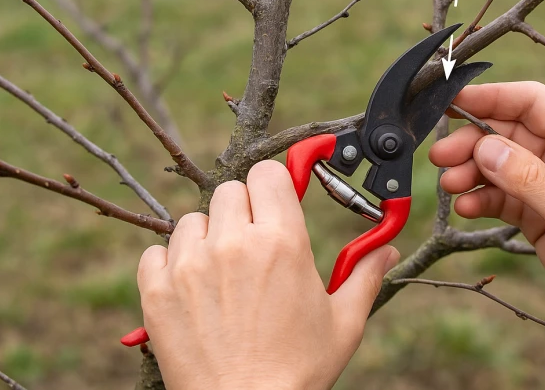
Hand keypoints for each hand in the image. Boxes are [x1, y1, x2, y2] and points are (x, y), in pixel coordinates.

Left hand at [137, 160, 399, 389]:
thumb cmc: (298, 371)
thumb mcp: (344, 322)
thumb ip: (365, 275)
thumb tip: (388, 250)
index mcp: (282, 241)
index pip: (270, 173)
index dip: (275, 185)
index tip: (278, 199)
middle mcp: (234, 243)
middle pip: (231, 191)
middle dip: (244, 211)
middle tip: (254, 244)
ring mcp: (190, 265)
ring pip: (193, 220)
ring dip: (207, 237)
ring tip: (223, 273)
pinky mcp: (158, 290)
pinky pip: (156, 252)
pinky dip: (170, 264)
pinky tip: (192, 288)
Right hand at [430, 82, 544, 341]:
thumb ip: (528, 179)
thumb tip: (484, 146)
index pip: (535, 103)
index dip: (494, 96)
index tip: (455, 99)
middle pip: (511, 132)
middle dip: (474, 140)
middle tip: (442, 155)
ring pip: (501, 164)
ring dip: (473, 171)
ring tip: (450, 184)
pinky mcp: (540, 216)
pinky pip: (502, 197)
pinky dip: (482, 199)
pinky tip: (467, 207)